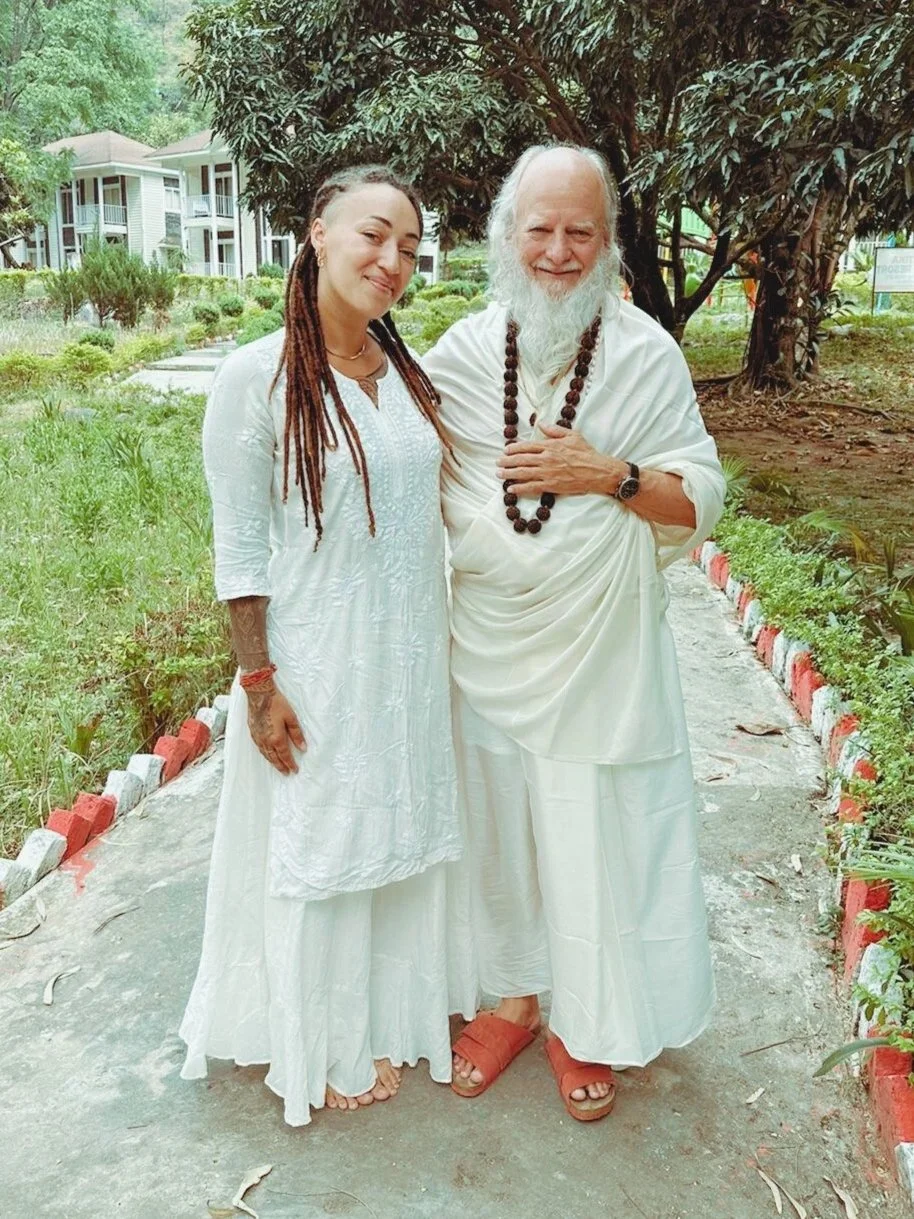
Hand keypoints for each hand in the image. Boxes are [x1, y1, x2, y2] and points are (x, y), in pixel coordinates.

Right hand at [245, 684, 306, 774]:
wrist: (259, 694)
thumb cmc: (277, 704)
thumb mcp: (291, 718)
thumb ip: (297, 734)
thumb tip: (303, 748)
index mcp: (276, 738)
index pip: (285, 756)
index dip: (290, 764)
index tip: (295, 770)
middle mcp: (266, 741)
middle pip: (274, 758)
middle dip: (281, 766)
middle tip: (286, 773)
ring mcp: (257, 737)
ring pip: (266, 754)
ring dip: (272, 762)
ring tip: (278, 766)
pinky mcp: (252, 732)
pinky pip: (259, 748)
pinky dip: (265, 754)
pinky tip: (267, 754)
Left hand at [497, 423, 625, 496]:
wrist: (598, 471)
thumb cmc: (587, 453)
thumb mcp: (572, 435)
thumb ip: (554, 430)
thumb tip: (541, 423)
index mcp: (550, 445)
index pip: (527, 446)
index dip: (514, 448)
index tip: (505, 450)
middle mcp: (546, 459)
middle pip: (521, 460)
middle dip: (507, 461)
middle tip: (497, 462)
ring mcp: (548, 473)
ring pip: (523, 473)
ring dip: (509, 474)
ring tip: (499, 474)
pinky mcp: (551, 485)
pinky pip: (532, 487)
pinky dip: (520, 489)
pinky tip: (511, 489)